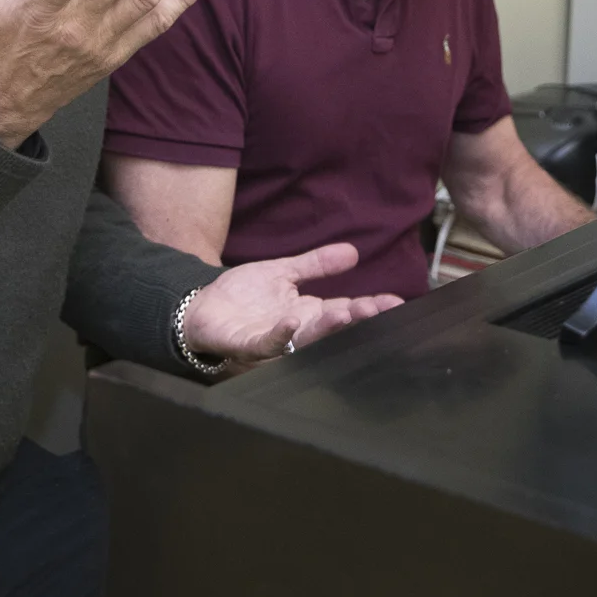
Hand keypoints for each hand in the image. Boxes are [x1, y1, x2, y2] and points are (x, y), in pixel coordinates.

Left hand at [182, 243, 403, 360]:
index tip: (396, 302)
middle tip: (376, 308)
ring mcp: (274, 339)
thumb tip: (352, 252)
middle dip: (355, 318)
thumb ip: (316, 264)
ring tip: (345, 313)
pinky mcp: (249, 345)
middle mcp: (296, 329)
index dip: (370, 307)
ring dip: (326, 328)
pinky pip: (268, 343)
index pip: (345, 310)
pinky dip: (282, 334)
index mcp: (307, 312)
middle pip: (332, 327)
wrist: (200, 307)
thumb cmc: (241, 296)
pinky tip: (293, 321)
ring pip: (306, 338)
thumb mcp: (283, 271)